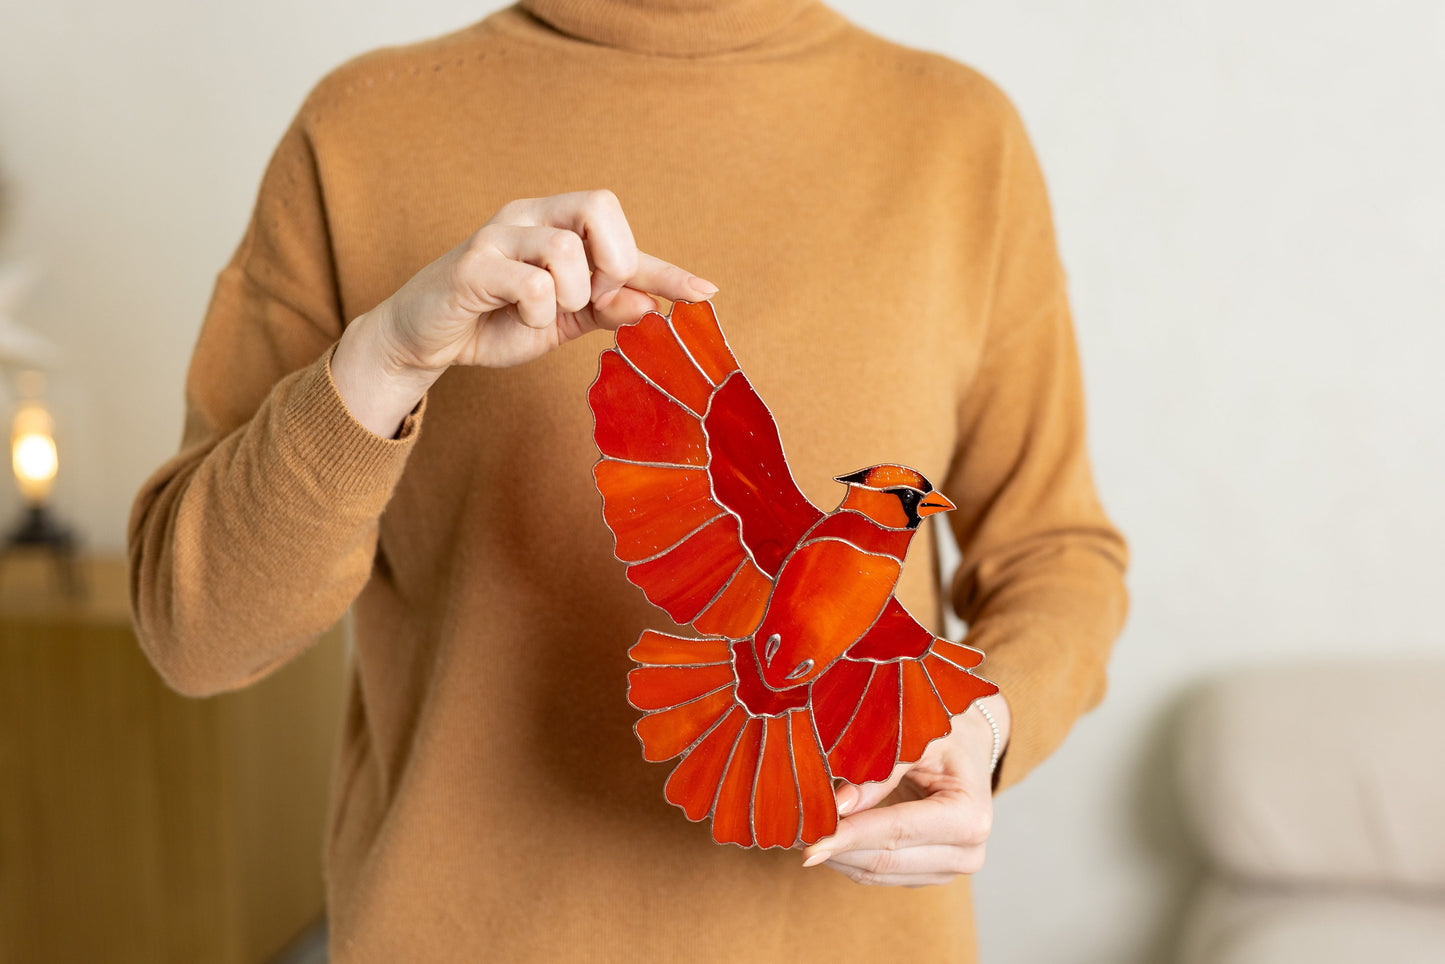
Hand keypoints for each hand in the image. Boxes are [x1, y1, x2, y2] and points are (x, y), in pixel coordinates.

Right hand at [331, 189, 716, 436]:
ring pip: (566, 249)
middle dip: (611, 262)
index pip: (622, 235)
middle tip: (589, 298)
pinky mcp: (472, 265)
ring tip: (544, 312)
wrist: (425, 339)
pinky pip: (531, 283)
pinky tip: (518, 317)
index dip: (665, 268)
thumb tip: (652, 307)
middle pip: (599, 205)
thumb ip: (604, 310)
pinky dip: (536, 310)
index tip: (705, 292)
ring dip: (569, 294)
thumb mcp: (561, 320)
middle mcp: (529, 216)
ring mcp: (499, 236)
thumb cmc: (494, 320)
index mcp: (555, 223)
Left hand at [800, 693, 1010, 886]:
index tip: (809, 843)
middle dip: (837, 848)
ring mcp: (949, 868)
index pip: (898, 830)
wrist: (969, 746)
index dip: (850, 836)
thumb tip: (837, 806)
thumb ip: (880, 772)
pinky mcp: (929, 873)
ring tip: (803, 834)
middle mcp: (967, 852)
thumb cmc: (944, 734)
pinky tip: (826, 840)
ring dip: (838, 857)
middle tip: (794, 835)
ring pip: (878, 872)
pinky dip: (849, 858)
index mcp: (969, 816)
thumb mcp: (916, 739)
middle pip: (886, 858)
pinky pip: (880, 873)